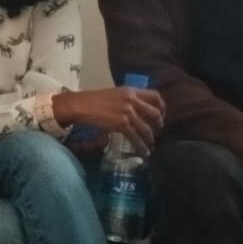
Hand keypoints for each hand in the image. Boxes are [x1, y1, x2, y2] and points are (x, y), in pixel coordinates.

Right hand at [51, 86, 165, 150]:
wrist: (80, 105)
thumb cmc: (92, 100)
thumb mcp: (114, 95)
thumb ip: (126, 100)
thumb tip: (135, 112)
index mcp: (131, 90)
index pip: (155, 96)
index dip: (162, 107)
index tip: (161, 115)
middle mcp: (132, 99)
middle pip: (155, 113)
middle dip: (159, 125)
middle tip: (157, 132)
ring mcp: (128, 112)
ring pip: (147, 128)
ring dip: (150, 139)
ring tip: (151, 146)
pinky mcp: (121, 124)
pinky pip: (136, 138)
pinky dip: (141, 147)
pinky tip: (143, 153)